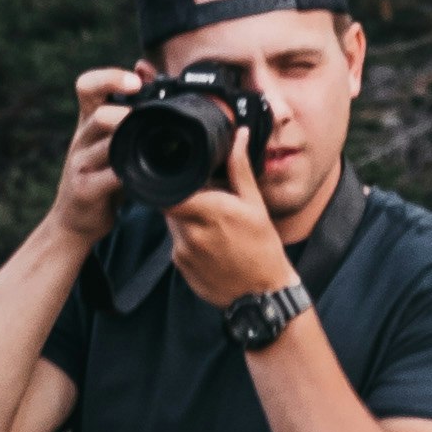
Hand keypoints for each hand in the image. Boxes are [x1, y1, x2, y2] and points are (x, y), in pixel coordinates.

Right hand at [51, 69, 139, 256]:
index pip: (87, 86)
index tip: (136, 81)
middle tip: (149, 118)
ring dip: (129, 143)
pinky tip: (144, 176)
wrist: (75, 219)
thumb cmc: (102, 173)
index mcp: (88, 120)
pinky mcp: (85, 190)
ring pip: (105, 145)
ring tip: (149, 145)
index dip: (110, 77)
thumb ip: (127, 107)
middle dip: (126, 114)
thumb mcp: (112, 139)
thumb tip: (144, 68)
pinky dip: (128, 175)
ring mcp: (81, 164)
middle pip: (99, 114)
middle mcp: (82, 138)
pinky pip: (109, 178)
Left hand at [164, 152, 293, 313]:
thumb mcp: (254, 205)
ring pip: (173, 225)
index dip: (171, 183)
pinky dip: (188, 240)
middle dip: (183, 200)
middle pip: (170, 206)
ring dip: (186, 220)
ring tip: (212, 225)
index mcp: (209, 211)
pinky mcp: (181, 268)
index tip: (183, 180)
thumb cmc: (262, 248)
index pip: (169, 191)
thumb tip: (238, 136)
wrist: (262, 295)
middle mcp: (190, 232)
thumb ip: (240, 168)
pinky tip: (210, 246)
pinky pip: (177, 245)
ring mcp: (183, 253)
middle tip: (206, 202)